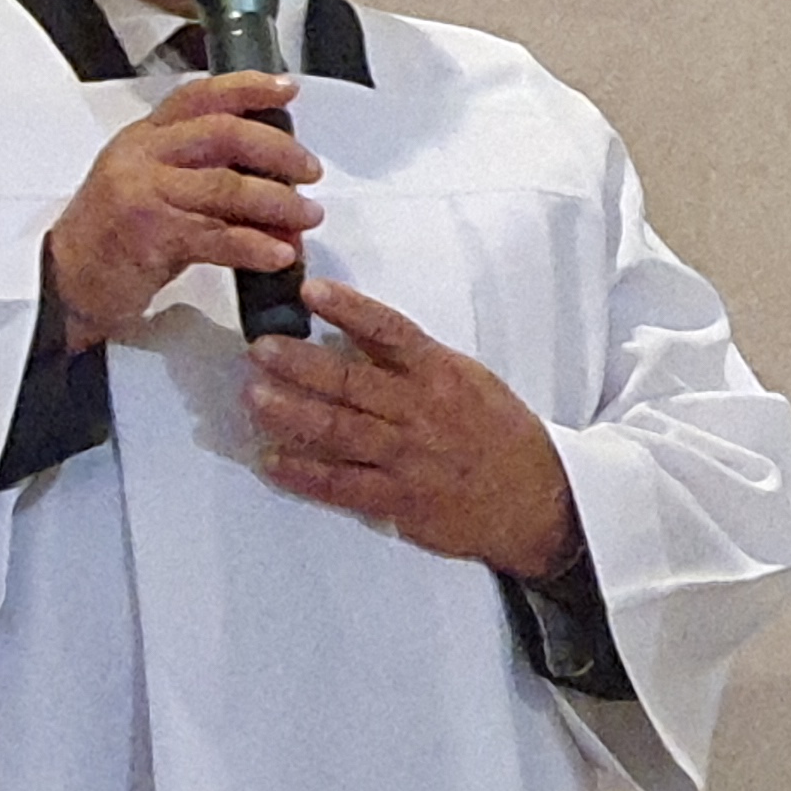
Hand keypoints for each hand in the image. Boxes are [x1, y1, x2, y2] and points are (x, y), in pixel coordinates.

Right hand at [41, 72, 322, 353]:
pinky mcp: (151, 236)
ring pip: (227, 186)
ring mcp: (144, 194)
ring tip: (307, 217)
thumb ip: (206, 181)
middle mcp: (143, 157)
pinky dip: (255, 245)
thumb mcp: (152, 191)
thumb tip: (278, 192)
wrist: (63, 284)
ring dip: (278, 202)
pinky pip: (217, 236)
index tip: (287, 91)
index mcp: (144, 138)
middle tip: (310, 171)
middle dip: (277, 150)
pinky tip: (280, 254)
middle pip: (224, 134)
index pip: (199, 96)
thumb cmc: (111, 239)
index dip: (247, 88)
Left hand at [242, 278, 578, 576]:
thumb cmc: (499, 434)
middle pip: (352, 382)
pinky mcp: (399, 499)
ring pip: (339, 431)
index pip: (391, 332)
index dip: (349, 310)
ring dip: (291, 413)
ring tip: (254, 396)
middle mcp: (421, 411)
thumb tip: (355, 335)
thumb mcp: (468, 380)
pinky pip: (342, 484)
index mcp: (441, 373)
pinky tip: (272, 461)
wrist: (537, 499)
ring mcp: (407, 457)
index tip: (311, 291)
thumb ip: (416, 361)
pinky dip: (304, 474)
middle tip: (260, 348)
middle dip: (300, 364)